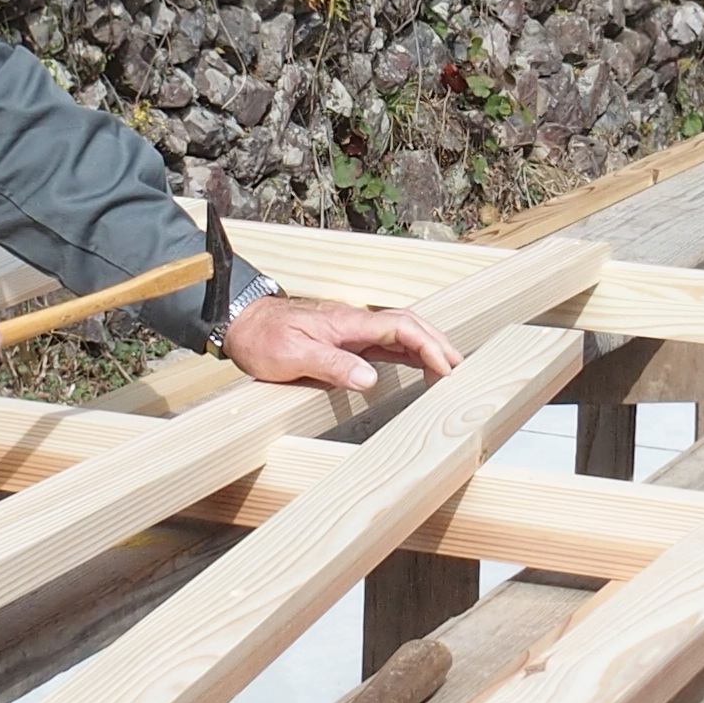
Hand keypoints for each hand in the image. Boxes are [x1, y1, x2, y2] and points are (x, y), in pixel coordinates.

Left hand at [224, 293, 455, 393]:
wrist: (242, 324)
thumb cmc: (263, 339)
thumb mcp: (293, 356)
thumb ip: (333, 366)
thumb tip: (371, 379)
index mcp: (348, 323)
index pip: (400, 328)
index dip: (427, 345)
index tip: (445, 367)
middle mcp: (355, 324)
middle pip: (409, 326)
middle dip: (438, 344)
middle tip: (461, 368)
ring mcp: (352, 332)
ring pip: (401, 335)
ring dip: (427, 349)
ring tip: (449, 370)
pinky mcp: (346, 342)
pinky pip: (386, 346)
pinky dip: (408, 355)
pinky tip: (419, 367)